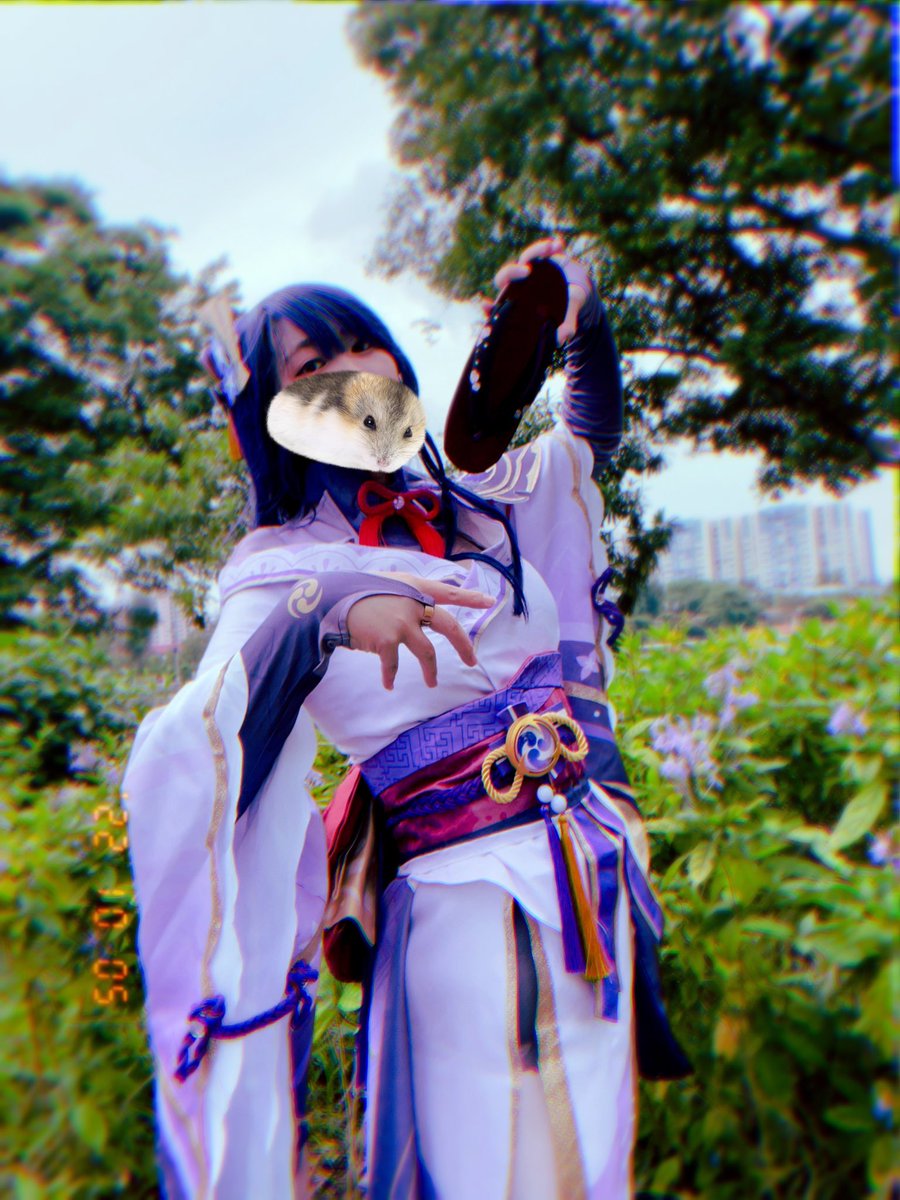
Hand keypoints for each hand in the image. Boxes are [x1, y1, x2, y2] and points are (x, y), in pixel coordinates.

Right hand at [346, 575, 492, 690]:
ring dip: (430, 671)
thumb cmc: (354, 594)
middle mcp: (412, 602)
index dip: (470, 597)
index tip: (490, 602)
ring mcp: (402, 621)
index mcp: (413, 587)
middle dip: (464, 645)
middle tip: (472, 661)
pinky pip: (394, 665)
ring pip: (427, 653)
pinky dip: (390, 676)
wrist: (330, 602)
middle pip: (449, 626)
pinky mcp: (388, 640)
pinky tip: (388, 684)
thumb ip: (404, 595)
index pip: (449, 592)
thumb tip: (419, 608)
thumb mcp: (385, 585)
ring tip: (432, 683)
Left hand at [482, 235, 592, 345]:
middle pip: (505, 276)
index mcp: (520, 303)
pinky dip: (551, 245)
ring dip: (536, 251)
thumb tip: (563, 338)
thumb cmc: (566, 309)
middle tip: (527, 272)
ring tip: (552, 249)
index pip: (499, 305)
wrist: (580, 293)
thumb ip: (564, 327)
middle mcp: (521, 285)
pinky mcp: (545, 256)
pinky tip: (559, 244)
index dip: (490, 307)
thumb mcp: (566, 318)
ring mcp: (532, 268)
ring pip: (526, 257)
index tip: (485, 304)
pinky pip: (544, 249)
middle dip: (511, 271)